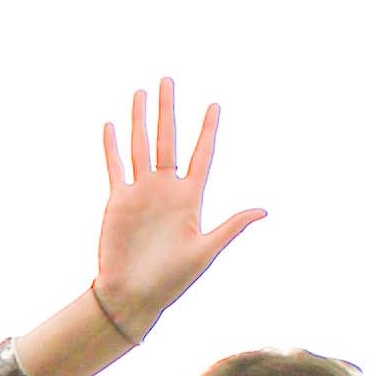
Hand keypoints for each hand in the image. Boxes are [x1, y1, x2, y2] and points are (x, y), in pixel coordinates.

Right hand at [90, 80, 263, 337]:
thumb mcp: (206, 252)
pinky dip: (112, 146)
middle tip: (168, 79)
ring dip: (139, 119)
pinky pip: (115, 167)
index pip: (202, 155)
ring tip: (141, 92)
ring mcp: (141, 193)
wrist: (133, 296)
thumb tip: (263, 210)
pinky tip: (112, 124)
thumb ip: (230, 227)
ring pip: (140, 146)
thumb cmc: (172, 280)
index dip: (208, 130)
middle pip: (168, 140)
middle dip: (168, 110)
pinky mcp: (118, 201)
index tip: (214, 105)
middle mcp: (166, 189)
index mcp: (191, 198)